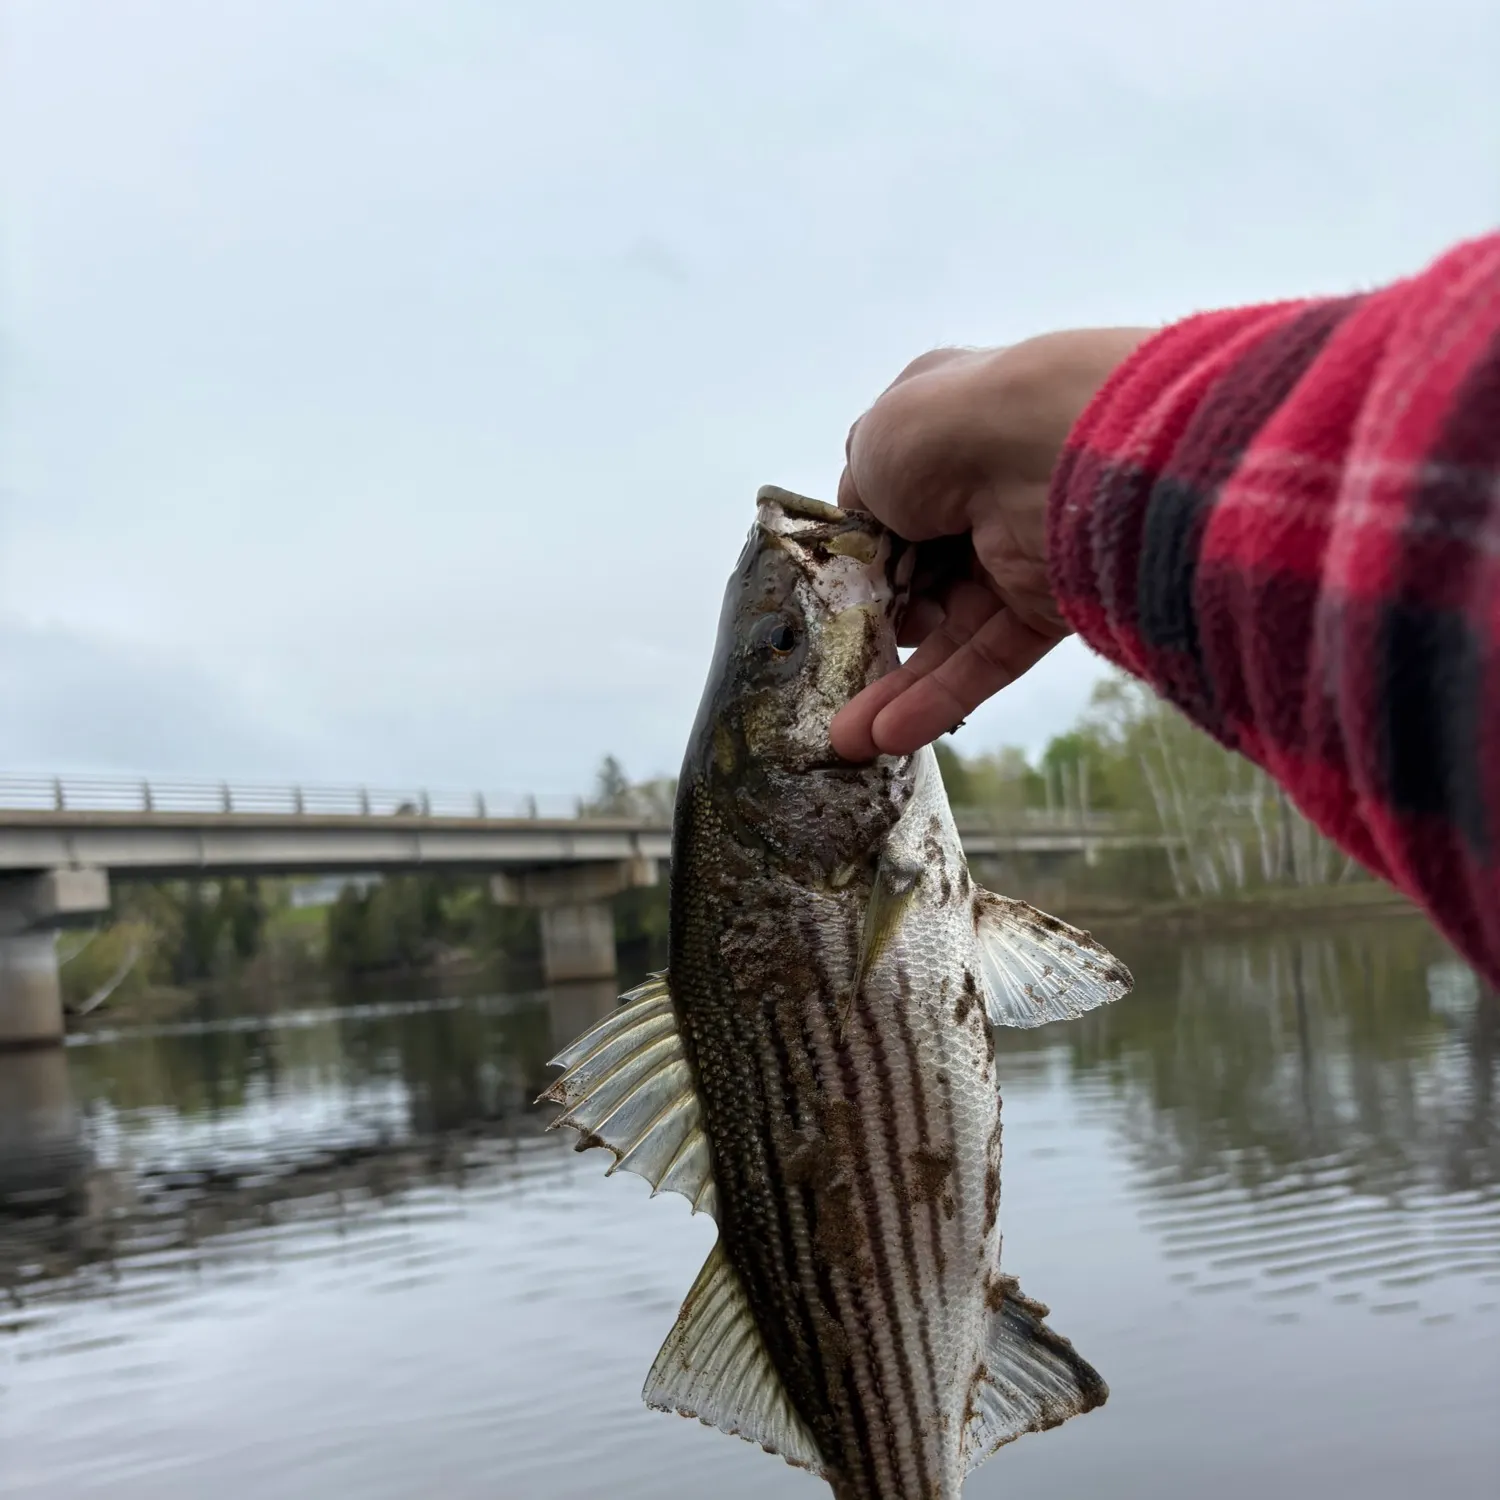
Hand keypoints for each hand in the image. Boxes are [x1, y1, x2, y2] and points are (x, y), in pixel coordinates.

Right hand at [829, 328, 1153, 761]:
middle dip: (872, 629)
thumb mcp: (873, 447)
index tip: (827, 590)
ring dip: (894, 685)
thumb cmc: (952, 432)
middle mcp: (982, 486)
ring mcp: (1017, 548)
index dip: (858, 546)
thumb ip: (859, 494)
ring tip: (846, 737)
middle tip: (834, 670)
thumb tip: (865, 528)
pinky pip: (988, 658)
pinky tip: (887, 736)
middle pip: (916, 572)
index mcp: (943, 426)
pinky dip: (940, 698)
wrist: (1054, 456)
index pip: (890, 496)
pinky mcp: (1051, 605)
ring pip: (949, 629)